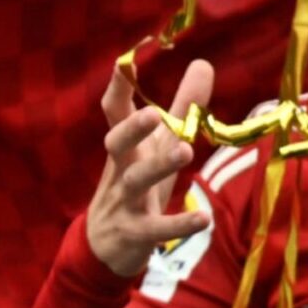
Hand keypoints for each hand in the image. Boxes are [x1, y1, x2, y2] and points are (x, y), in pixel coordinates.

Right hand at [85, 60, 215, 276]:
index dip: (118, 87)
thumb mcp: (157, 147)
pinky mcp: (135, 232)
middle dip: (131, 129)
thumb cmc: (136, 186)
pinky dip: (178, 224)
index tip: (125, 60)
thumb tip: (203, 62)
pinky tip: (204, 220)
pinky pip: (155, 228)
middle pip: (116, 144)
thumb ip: (181, 108)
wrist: (104, 246)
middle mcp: (120, 169)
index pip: (114, 112)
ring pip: (135, 181)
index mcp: (125, 147)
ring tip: (185, 151)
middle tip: (152, 113)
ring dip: (157, 167)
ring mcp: (123, 201)